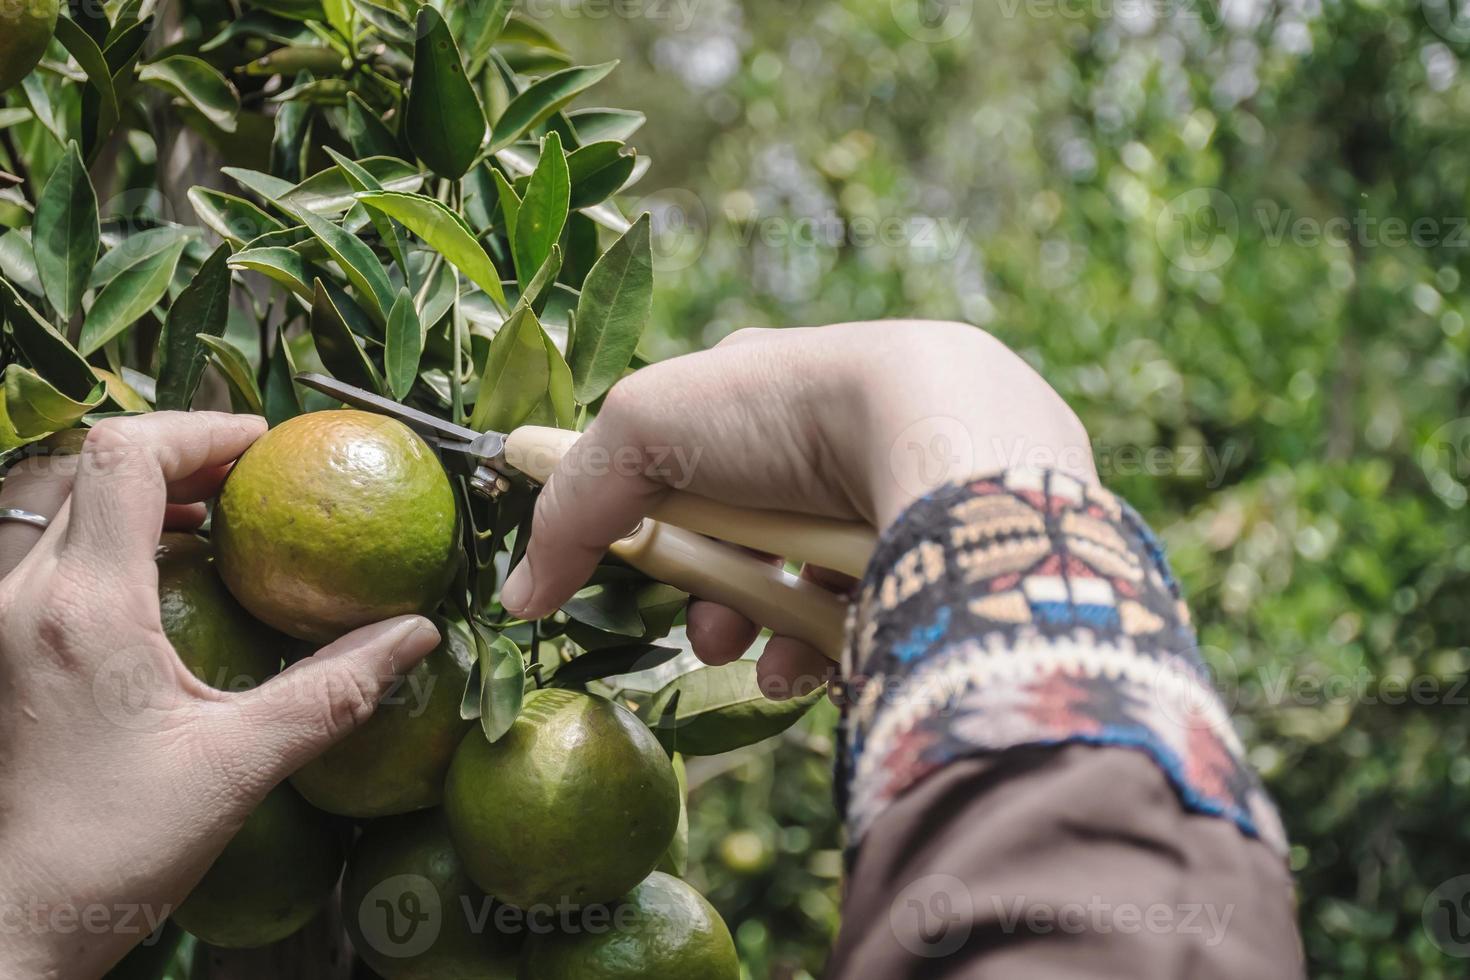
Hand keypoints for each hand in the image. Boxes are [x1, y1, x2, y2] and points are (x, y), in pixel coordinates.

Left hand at [0, 413, 440, 978]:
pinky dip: (113, 531)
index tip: (265, 449)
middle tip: (253, 477)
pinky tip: (170, 573)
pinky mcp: (3, 648)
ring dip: (141, 489)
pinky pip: (53, 550)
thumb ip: (335, 690)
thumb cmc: (114, 848)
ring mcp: (2, 621)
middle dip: (177, 451)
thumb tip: (416, 635)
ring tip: (219, 513)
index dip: (200, 429)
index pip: (124, 456)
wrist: (16, 920)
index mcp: (85, 609)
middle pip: (90, 465)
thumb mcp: (242, 763)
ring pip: (62, 503)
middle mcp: (25, 597)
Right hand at [500, 320, 1092, 694]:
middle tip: (710, 629)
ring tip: (765, 660)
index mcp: (761, 395)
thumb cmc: (780, 410)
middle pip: (741, 538)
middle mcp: (826, 441)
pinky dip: (827, 649)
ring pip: (801, 586)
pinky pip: (865, 614)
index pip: (687, 466)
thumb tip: (521, 594)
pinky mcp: (932, 551)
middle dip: (712, 595)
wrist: (938, 433)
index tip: (634, 570)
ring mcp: (885, 495)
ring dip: (764, 633)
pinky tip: (813, 668)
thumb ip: (572, 507)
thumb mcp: (643, 432)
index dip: (654, 527)